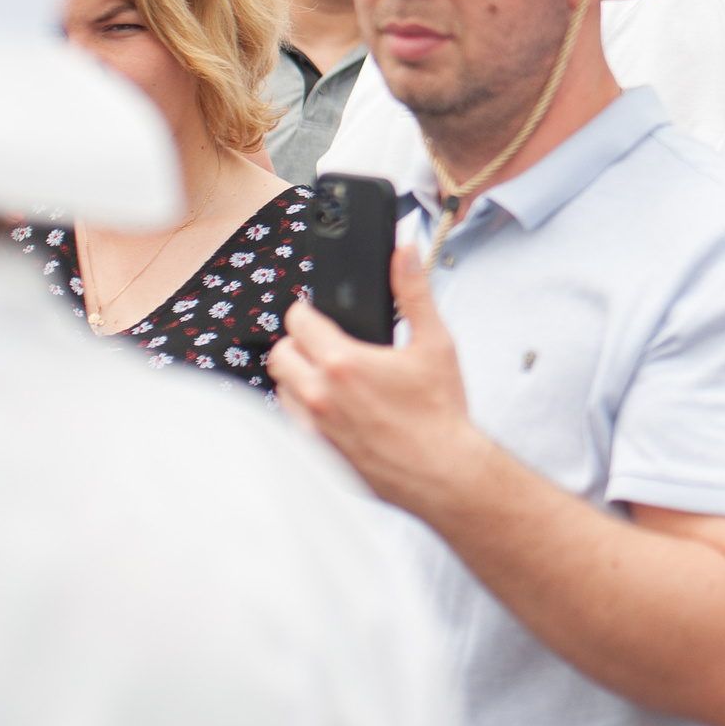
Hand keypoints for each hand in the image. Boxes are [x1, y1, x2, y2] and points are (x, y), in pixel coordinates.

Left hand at [267, 246, 485, 513]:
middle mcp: (319, 395)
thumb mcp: (435, 343)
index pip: (298, 319)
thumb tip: (405, 252)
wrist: (444, 473)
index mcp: (343, 362)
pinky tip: (334, 410)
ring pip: (281, 388)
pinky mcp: (316, 454)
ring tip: (331, 378)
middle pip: (281, 353)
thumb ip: (414, 292)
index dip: (309, 311)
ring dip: (298, 378)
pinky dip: (304, 411)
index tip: (321, 315)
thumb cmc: (441, 414)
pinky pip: (291, 423)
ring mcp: (313, 428)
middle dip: (299, 343)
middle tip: (327, 345)